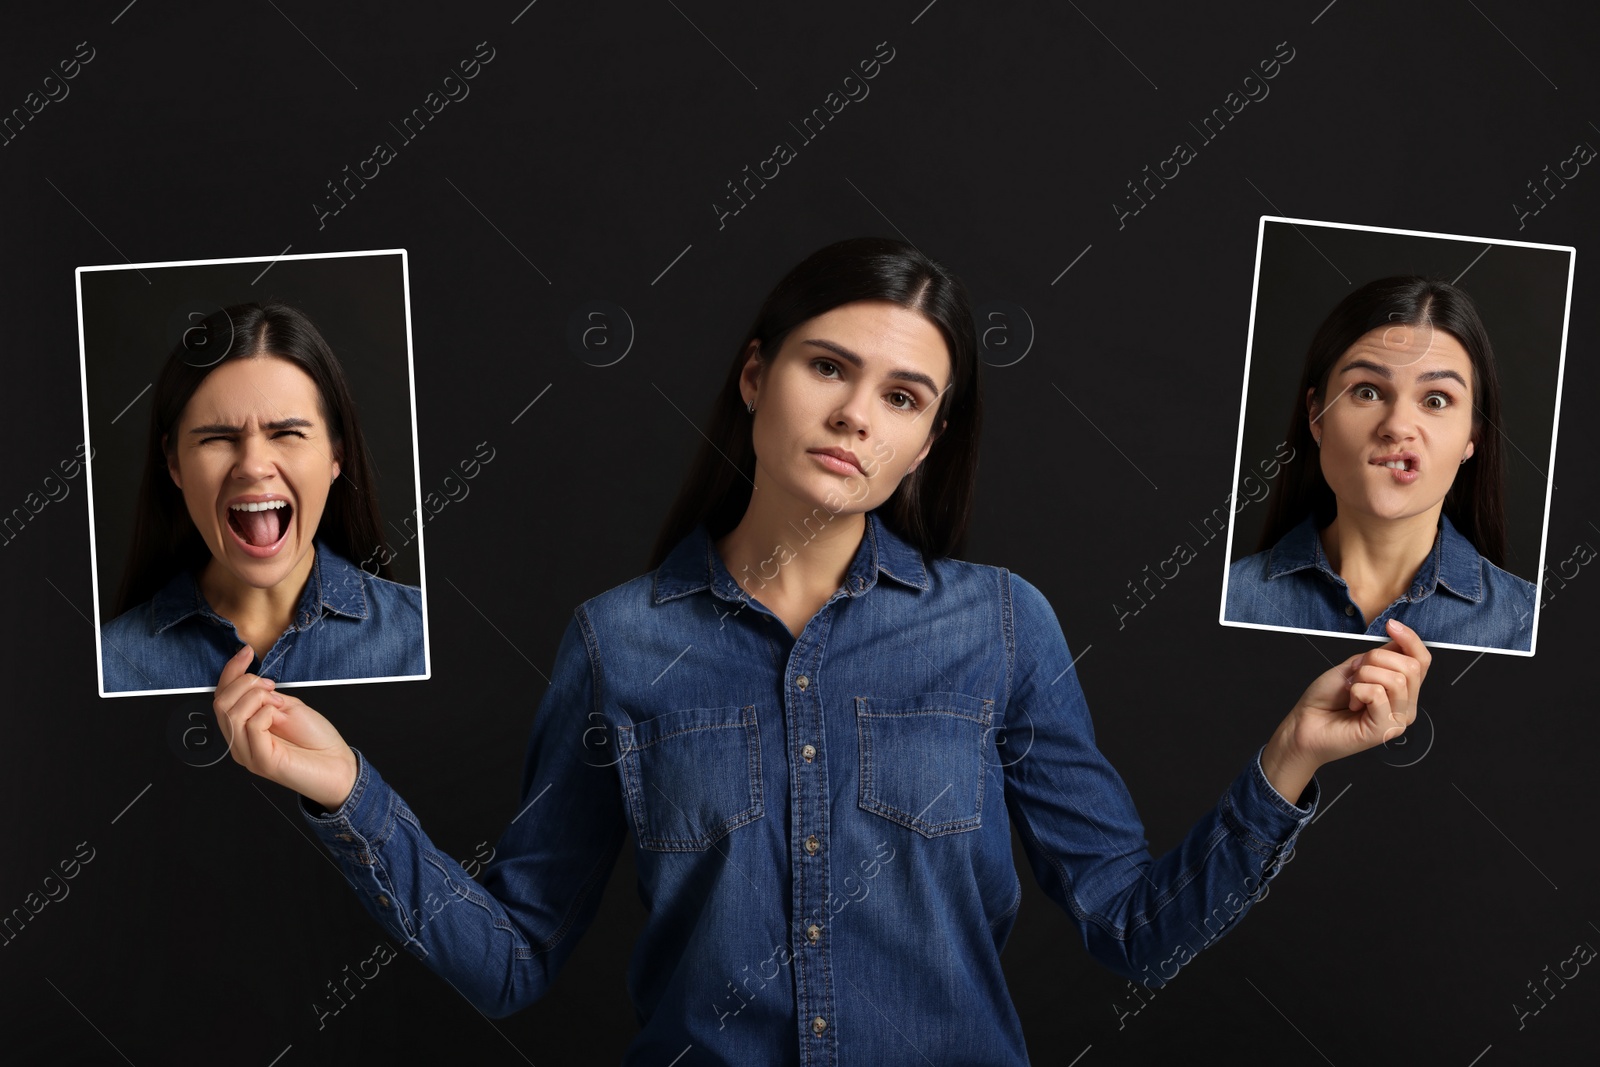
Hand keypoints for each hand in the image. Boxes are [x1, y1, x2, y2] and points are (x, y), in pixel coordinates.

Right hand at [213, 645, 358, 810]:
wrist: (338, 765)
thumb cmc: (317, 740)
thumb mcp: (288, 707)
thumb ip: (266, 698)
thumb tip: (253, 686)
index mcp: (244, 728)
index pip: (222, 696)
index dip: (231, 671)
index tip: (247, 652)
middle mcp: (240, 742)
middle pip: (220, 703)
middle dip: (245, 683)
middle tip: (273, 687)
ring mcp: (247, 753)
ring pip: (230, 713)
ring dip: (256, 696)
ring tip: (278, 700)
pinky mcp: (261, 761)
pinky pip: (252, 726)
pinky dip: (266, 711)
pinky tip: (279, 713)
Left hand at [1262, 618, 1431, 802]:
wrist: (1304, 723)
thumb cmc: (1326, 698)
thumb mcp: (1355, 667)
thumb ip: (1381, 656)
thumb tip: (1401, 639)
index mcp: (1402, 690)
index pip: (1422, 660)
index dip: (1410, 639)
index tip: (1391, 625)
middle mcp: (1406, 706)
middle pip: (1410, 666)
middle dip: (1375, 660)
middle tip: (1355, 675)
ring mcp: (1397, 720)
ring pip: (1395, 678)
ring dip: (1364, 676)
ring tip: (1352, 691)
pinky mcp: (1385, 730)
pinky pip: (1378, 694)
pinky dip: (1358, 691)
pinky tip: (1352, 703)